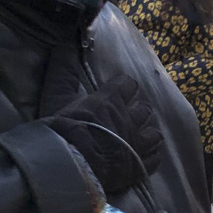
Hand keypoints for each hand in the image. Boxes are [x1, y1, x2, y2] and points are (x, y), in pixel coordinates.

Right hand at [46, 75, 162, 193]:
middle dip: (139, 109)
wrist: (72, 167)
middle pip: (144, 109)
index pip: (128, 85)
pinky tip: (145, 156)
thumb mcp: (57, 97)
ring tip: (141, 134)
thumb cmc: (63, 131)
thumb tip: (63, 44)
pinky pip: (155, 158)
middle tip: (131, 113)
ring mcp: (138, 145)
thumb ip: (63, 73)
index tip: (121, 89)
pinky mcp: (141, 168)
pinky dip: (151, 155)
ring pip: (155, 133)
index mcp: (112, 101)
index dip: (125, 87)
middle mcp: (130, 120)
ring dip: (149, 131)